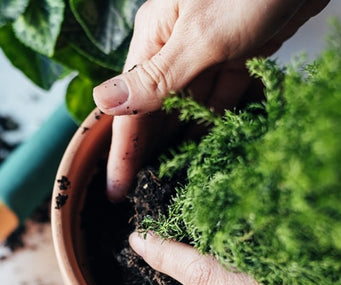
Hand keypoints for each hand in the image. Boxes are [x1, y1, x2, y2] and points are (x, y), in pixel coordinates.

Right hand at [93, 0, 329, 200]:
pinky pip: (219, 96)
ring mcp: (207, 50)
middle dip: (149, 151)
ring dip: (179, 141)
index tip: (118, 190)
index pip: (131, 107)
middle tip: (143, 192)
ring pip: (187, 107)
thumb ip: (154, 77)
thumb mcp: (200, 37)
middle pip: (155, 111)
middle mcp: (175, 45)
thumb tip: (103, 102)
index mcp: (155, 37)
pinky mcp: (237, 52)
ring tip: (170, 179)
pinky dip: (213, 121)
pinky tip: (206, 146)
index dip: (122, 153)